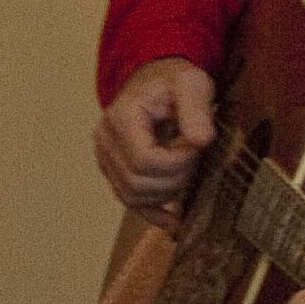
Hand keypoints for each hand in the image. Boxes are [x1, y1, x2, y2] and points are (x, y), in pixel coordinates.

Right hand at [100, 59, 218, 212]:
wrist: (155, 82)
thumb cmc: (173, 81)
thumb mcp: (191, 84)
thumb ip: (196, 109)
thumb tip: (200, 140)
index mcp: (121, 118)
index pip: (144, 159)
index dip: (176, 163)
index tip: (196, 148)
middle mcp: (105, 141)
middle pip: (137, 182)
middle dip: (174, 179)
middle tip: (194, 161)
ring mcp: (106, 159)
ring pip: (132, 196)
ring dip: (166, 194)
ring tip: (186, 175)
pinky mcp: (114, 172)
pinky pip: (129, 202)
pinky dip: (153, 214)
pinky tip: (174, 222)